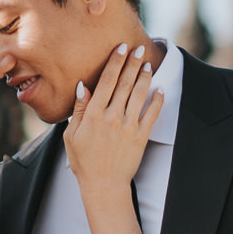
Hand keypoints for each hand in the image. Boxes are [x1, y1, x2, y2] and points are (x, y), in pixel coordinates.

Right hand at [64, 44, 163, 200]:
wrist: (103, 185)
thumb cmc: (84, 162)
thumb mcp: (72, 136)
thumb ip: (79, 110)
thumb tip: (83, 87)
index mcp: (94, 115)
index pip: (107, 81)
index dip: (115, 62)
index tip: (121, 48)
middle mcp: (112, 117)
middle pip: (125, 84)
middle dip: (132, 63)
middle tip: (137, 48)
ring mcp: (128, 127)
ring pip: (139, 95)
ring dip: (144, 77)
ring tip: (147, 64)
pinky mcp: (141, 136)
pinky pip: (152, 114)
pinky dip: (157, 100)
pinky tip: (160, 88)